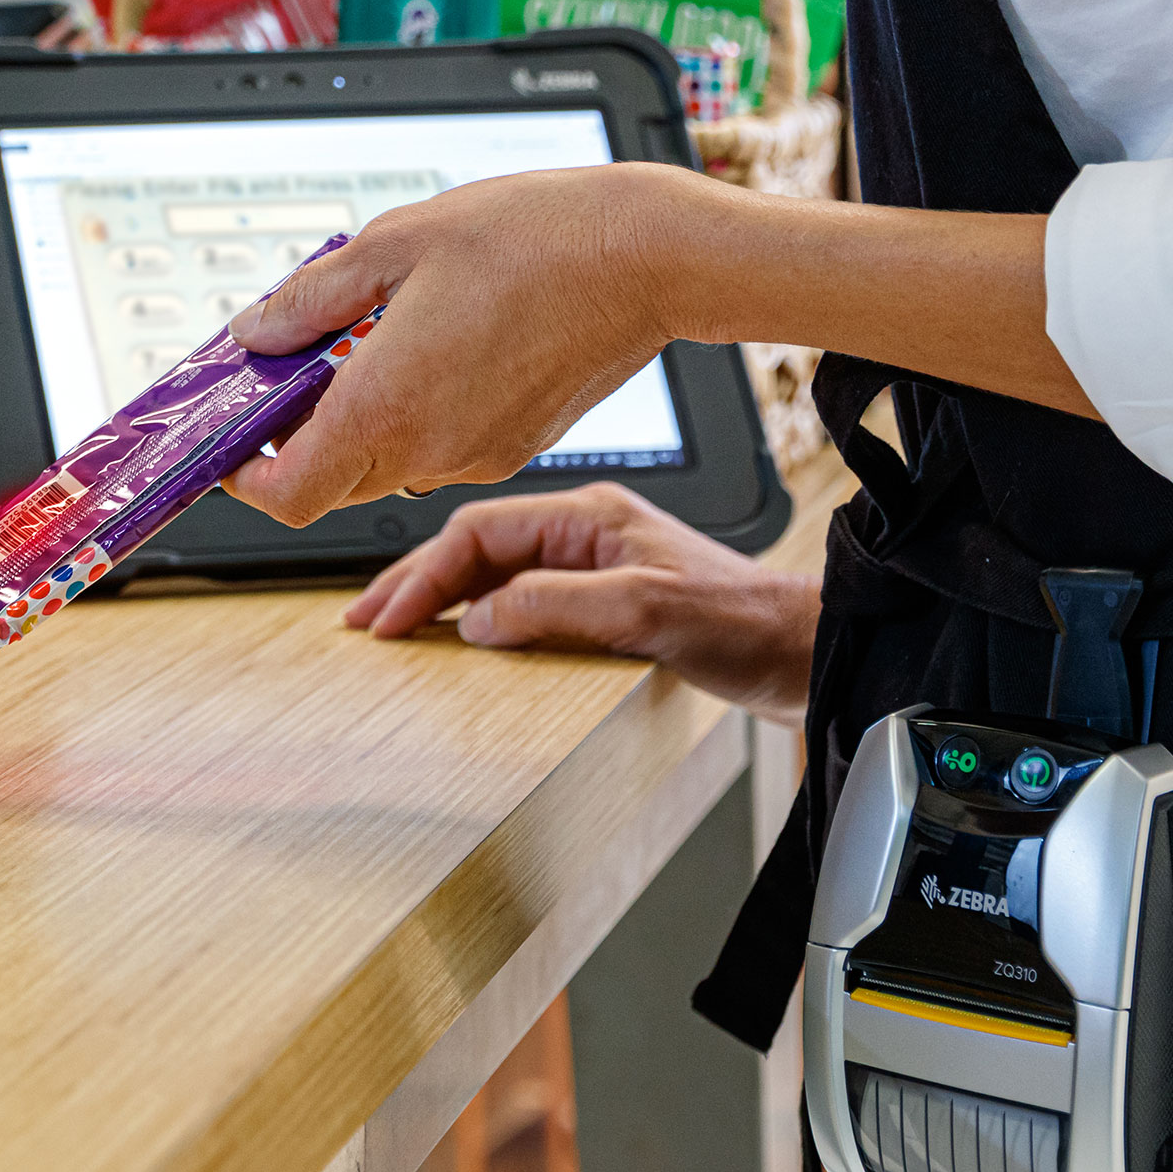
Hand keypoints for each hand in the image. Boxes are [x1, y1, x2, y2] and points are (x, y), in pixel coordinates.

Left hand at [222, 161, 704, 527]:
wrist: (643, 257)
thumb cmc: (527, 239)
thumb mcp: (389, 245)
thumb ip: (309, 301)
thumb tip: (254, 334)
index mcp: (387, 407)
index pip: (289, 493)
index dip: (246, 476)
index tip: (233, 437)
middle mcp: (431, 450)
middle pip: (332, 481)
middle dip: (299, 434)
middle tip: (294, 361)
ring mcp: (479, 454)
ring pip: (386, 464)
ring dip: (358, 417)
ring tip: (368, 333)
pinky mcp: (516, 446)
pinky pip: (438, 447)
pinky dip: (411, 412)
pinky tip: (428, 342)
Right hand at [336, 482, 816, 721]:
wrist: (808, 655)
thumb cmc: (746, 625)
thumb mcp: (644, 612)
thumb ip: (554, 606)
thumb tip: (476, 617)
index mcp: (588, 516)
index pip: (479, 532)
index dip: (423, 571)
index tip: (386, 614)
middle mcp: (584, 534)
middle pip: (475, 548)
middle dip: (414, 581)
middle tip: (364, 620)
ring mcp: (594, 567)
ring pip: (493, 574)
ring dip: (440, 600)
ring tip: (394, 628)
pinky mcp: (606, 603)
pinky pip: (521, 603)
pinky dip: (478, 619)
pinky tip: (459, 641)